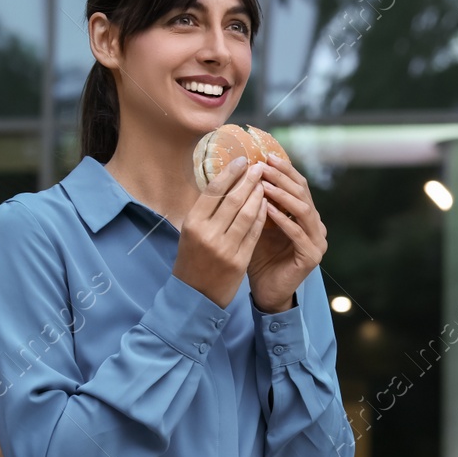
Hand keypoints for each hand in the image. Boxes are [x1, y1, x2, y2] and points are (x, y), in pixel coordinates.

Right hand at [170, 157, 267, 308]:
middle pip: (233, 199)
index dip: (230, 173)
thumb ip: (205, 211)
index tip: (242, 160)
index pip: (214, 191)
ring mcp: (225, 248)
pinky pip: (255, 232)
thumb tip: (224, 180)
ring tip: (265, 183)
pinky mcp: (239, 260)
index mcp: (192, 224)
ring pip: (247, 214)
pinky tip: (267, 204)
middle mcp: (208, 234)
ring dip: (259, 195)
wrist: (195, 296)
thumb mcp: (190, 233)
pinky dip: (262, 216)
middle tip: (259, 167)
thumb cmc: (192, 259)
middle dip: (249, 180)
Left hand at [249, 153, 326, 312]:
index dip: (284, 169)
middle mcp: (316, 226)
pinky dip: (282, 219)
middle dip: (282, 177)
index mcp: (306, 215)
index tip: (265, 155)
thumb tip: (240, 170)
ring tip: (263, 183)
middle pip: (302, 193)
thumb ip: (257, 201)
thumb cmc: (259, 257)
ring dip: (282, 194)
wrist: (265, 291)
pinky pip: (297, 232)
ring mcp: (317, 241)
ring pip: (303, 210)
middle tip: (263, 164)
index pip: (298, 185)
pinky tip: (266, 208)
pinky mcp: (312, 256)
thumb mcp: (257, 223)